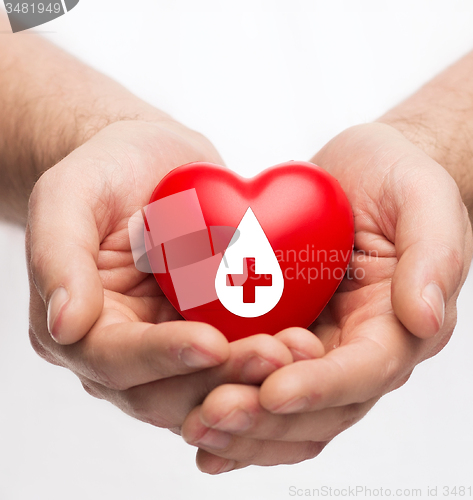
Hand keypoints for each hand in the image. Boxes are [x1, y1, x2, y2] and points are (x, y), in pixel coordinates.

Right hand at [26, 119, 323, 429]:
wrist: (151, 161)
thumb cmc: (104, 170)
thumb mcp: (67, 195)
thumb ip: (58, 256)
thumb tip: (65, 325)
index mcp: (82, 327)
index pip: (115, 360)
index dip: (161, 358)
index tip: (209, 344)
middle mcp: (127, 348)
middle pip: (168, 390)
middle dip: (222, 378)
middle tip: (274, 355)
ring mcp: (171, 342)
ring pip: (209, 384)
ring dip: (253, 376)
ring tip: (298, 352)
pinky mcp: (209, 327)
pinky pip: (237, 353)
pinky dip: (269, 355)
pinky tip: (304, 340)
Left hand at [181, 123, 472, 472]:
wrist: (357, 172)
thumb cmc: (393, 177)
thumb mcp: (423, 196)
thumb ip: (434, 253)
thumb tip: (425, 318)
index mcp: (396, 324)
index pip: (365, 371)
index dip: (321, 386)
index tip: (274, 391)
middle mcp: (356, 347)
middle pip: (319, 407)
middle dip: (267, 417)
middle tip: (214, 413)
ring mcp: (317, 344)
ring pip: (284, 407)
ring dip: (243, 424)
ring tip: (195, 422)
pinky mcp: (281, 330)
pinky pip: (256, 377)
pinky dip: (229, 401)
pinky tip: (192, 413)